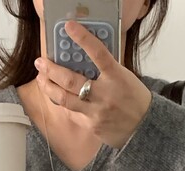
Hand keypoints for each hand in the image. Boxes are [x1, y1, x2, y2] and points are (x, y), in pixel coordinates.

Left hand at [34, 20, 151, 148]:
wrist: (144, 129)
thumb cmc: (134, 100)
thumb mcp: (124, 78)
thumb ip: (105, 70)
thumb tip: (84, 59)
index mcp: (116, 77)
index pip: (98, 53)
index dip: (83, 38)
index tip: (69, 27)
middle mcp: (105, 95)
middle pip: (70, 80)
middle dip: (51, 70)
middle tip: (40, 62)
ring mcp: (96, 112)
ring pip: (65, 100)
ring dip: (49, 88)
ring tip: (41, 79)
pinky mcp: (91, 126)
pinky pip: (73, 114)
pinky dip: (64, 104)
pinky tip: (58, 97)